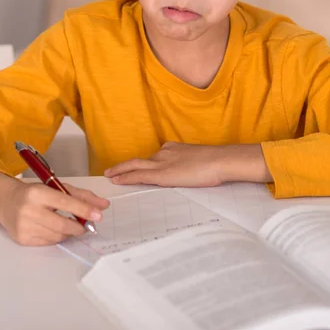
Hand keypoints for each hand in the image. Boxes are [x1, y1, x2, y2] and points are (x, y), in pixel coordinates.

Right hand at [0, 173, 109, 245]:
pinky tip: (53, 228)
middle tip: (87, 226)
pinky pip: (48, 242)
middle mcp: (28, 210)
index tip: (98, 215)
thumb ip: (81, 196)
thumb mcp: (56, 187)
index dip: (83, 210)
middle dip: (78, 227)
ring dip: (68, 232)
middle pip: (61, 224)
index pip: (65, 202)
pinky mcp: (22, 239)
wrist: (6, 201)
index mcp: (37, 193)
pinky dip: (57, 237)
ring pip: (56, 236)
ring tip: (68, 224)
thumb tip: (103, 205)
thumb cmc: (34, 193)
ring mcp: (23, 226)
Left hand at [104, 142, 230, 186]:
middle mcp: (165, 153)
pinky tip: (117, 181)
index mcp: (174, 149)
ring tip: (109, 175)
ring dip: (120, 170)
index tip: (136, 167)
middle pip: (140, 159)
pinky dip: (126, 177)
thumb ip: (190, 165)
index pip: (154, 157)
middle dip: (125, 165)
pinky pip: (138, 175)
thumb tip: (192, 172)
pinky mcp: (161, 174)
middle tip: (112, 170)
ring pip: (135, 165)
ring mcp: (162, 162)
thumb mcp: (200, 161)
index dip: (143, 164)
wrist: (219, 161)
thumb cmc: (216, 163)